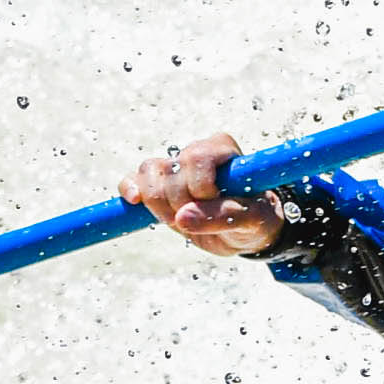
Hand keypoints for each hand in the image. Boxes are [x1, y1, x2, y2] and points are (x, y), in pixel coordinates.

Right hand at [119, 132, 289, 257]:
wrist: (243, 233)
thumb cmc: (255, 220)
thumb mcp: (252, 221)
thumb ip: (222, 216)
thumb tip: (182, 217)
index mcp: (222, 150)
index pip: (197, 157)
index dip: (200, 187)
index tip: (214, 204)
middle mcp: (196, 152)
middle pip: (170, 170)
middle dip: (179, 203)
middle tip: (198, 221)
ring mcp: (174, 166)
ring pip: (148, 172)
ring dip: (158, 204)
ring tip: (178, 221)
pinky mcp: (157, 183)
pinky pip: (132, 178)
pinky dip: (129, 189)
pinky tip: (134, 202)